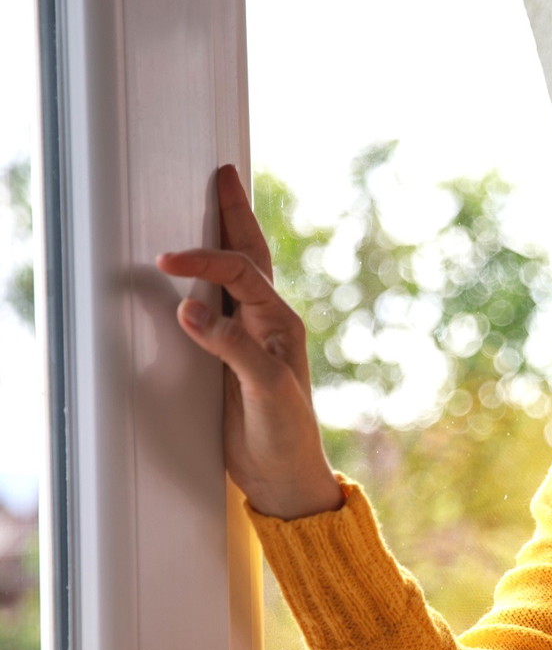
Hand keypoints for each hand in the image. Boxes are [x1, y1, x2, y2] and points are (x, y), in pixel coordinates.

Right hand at [156, 164, 343, 519]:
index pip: (240, 272)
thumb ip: (230, 347)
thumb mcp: (263, 389)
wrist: (287, 475)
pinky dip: (211, 278)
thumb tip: (187, 305)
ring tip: (217, 203)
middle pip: (252, 255)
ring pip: (240, 275)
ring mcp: (254, 337)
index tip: (165, 259)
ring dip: (227, 237)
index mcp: (281, 323)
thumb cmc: (286, 434)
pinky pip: (223, 304)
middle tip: (224, 173)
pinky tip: (198, 274)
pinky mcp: (236, 356)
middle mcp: (270, 322)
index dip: (204, 259)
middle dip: (235, 214)